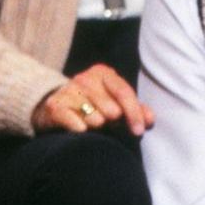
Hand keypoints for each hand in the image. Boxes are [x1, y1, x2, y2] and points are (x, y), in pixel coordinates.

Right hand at [31, 63, 151, 134]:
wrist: (57, 108)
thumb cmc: (94, 105)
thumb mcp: (115, 103)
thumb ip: (135, 110)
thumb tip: (149, 120)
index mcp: (103, 73)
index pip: (124, 92)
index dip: (134, 113)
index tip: (139, 131)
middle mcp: (85, 78)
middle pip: (111, 107)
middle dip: (115, 122)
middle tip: (112, 126)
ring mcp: (68, 90)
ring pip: (94, 117)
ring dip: (98, 126)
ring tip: (95, 126)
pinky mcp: (55, 106)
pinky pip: (75, 123)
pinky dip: (81, 129)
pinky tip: (81, 130)